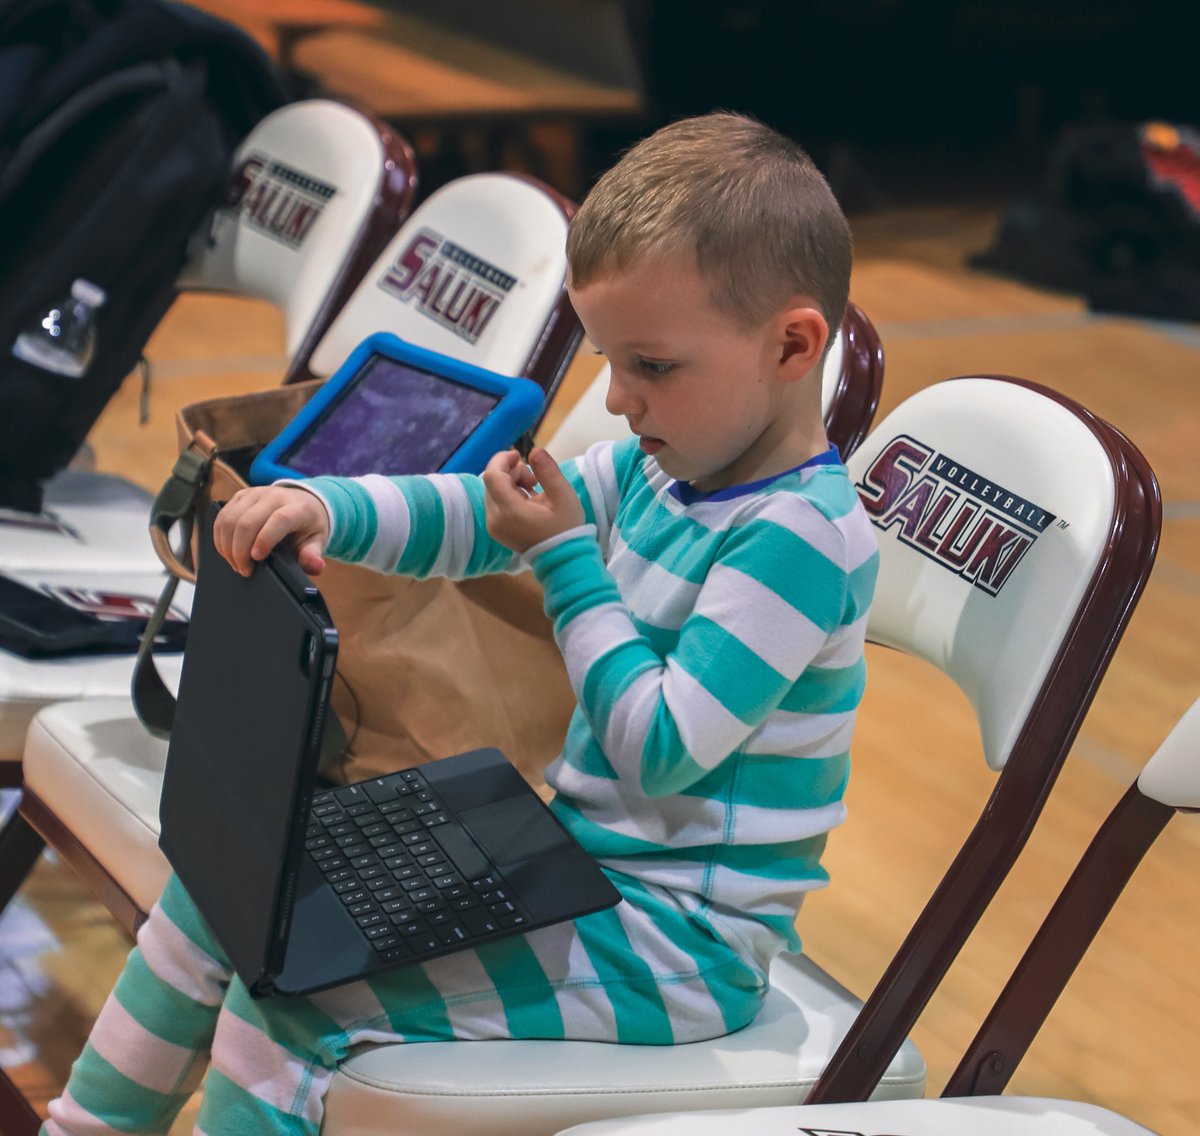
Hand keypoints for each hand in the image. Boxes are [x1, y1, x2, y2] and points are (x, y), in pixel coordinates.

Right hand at [213, 485, 330, 576]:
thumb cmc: (308, 525)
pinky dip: (220, 538)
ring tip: (236, 563)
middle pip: (248, 521)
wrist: (303, 502)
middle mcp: (274, 496)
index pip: (279, 520)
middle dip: (240, 551)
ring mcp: (254, 494)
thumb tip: (315, 567)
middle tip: (245, 570)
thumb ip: (313, 555)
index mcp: (297, 507)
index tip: (257, 558)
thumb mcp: (317, 540)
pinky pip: (222, 517)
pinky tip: (228, 551)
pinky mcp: (240, 496)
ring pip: (230, 519)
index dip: (265, 539)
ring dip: (227, 546)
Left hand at [483, 447, 583, 553]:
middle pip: (492, 482)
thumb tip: (535, 450)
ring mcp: (493, 526)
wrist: (563, 559)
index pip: (492, 475)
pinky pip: (495, 503)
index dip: (503, 459)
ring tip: (533, 490)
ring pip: (492, 491)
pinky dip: (508, 495)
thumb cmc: (565, 527)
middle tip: (534, 480)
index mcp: (510, 511)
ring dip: (510, 483)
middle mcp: (495, 519)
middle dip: (510, 472)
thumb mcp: (563, 496)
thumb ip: (548, 471)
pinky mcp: (495, 530)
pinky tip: (526, 501)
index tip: (520, 456)